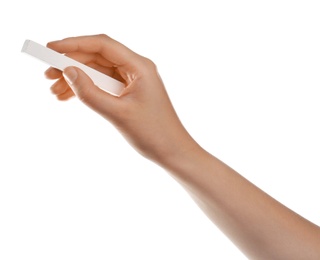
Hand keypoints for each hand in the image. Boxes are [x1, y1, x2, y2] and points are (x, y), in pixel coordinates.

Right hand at [45, 34, 196, 163]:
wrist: (172, 152)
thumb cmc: (154, 133)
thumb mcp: (118, 114)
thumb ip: (91, 93)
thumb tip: (68, 72)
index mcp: (140, 67)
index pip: (102, 45)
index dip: (74, 44)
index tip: (50, 48)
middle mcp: (137, 69)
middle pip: (98, 57)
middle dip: (72, 64)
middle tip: (48, 74)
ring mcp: (133, 81)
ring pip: (99, 72)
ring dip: (77, 79)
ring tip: (55, 91)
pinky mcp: (130, 93)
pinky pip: (104, 85)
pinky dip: (88, 89)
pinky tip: (69, 97)